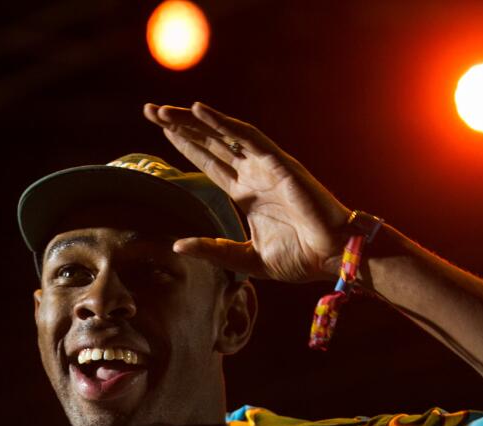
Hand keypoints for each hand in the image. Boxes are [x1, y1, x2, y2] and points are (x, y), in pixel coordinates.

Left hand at [144, 101, 351, 281]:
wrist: (333, 257)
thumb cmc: (299, 259)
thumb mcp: (244, 259)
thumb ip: (212, 250)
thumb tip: (176, 245)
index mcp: (246, 192)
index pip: (209, 161)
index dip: (185, 144)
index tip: (159, 130)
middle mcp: (253, 173)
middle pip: (210, 141)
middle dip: (180, 125)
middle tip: (150, 110)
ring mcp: (265, 165)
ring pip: (222, 134)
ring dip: (192, 120)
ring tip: (162, 110)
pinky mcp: (278, 163)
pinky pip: (246, 136)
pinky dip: (222, 123)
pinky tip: (198, 111)